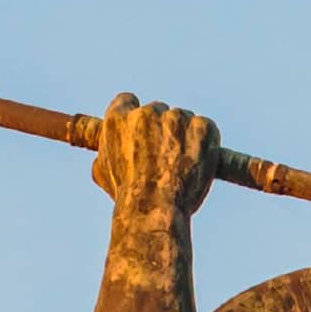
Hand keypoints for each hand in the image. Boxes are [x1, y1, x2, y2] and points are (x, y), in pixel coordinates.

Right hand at [90, 93, 219, 220]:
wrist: (155, 210)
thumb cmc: (128, 199)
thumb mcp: (105, 175)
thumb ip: (106, 154)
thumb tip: (105, 153)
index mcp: (118, 119)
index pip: (127, 101)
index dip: (134, 115)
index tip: (142, 127)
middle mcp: (146, 113)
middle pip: (158, 111)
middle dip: (162, 129)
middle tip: (165, 156)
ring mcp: (176, 119)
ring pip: (182, 120)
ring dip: (184, 136)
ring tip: (181, 166)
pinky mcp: (202, 128)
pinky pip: (205, 128)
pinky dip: (205, 143)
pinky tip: (197, 163)